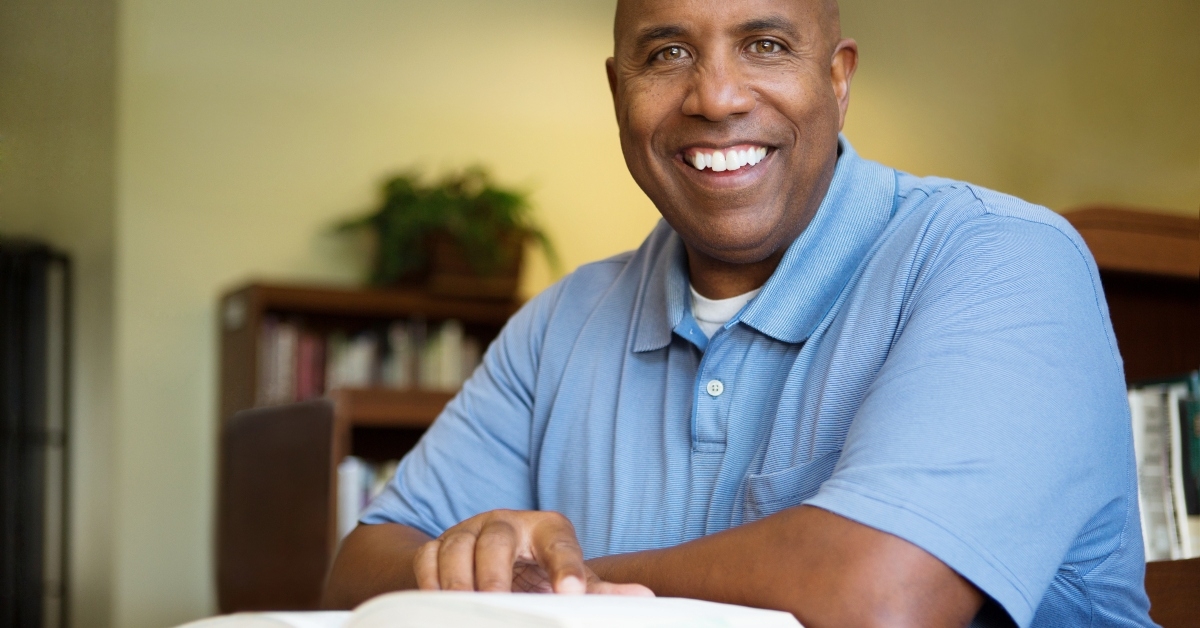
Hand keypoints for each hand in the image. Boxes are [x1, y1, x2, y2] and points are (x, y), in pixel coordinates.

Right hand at [413, 509, 652, 595]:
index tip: (571, 595)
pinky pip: (427, 557)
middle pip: (498, 537)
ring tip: (468, 606)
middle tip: (499, 600)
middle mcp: (507, 524)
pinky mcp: (439, 545)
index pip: (560, 544)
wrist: (493, 561)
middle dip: (495, 572)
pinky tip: (441, 603)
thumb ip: (602, 590)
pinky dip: (430, 580)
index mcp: (547, 529)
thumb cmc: (540, 572)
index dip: (566, 568)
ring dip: (458, 578)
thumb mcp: (571, 579)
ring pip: (456, 545)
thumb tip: (645, 597)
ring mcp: (469, 531)